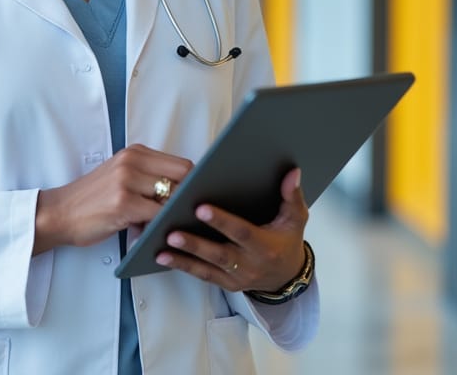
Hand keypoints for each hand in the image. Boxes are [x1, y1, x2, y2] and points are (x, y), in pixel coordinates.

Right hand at [33, 144, 192, 254]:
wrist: (60, 213)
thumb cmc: (92, 200)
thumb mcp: (121, 178)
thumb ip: (149, 179)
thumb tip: (186, 194)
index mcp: (135, 153)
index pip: (182, 164)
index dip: (195, 183)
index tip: (202, 198)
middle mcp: (132, 161)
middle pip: (183, 177)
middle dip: (190, 198)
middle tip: (191, 217)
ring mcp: (127, 181)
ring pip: (173, 197)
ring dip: (176, 215)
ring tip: (173, 228)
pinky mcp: (123, 204)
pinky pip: (157, 217)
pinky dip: (162, 228)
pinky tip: (158, 237)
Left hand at [154, 167, 307, 292]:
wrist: (287, 275)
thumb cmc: (287, 240)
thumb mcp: (295, 219)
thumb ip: (291, 196)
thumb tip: (292, 172)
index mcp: (265, 246)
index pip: (241, 232)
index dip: (222, 221)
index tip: (200, 208)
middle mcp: (249, 265)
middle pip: (219, 255)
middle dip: (195, 244)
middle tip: (172, 232)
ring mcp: (236, 277)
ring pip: (206, 268)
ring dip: (182, 259)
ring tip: (160, 248)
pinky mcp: (225, 284)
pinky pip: (202, 276)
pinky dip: (182, 267)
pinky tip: (162, 256)